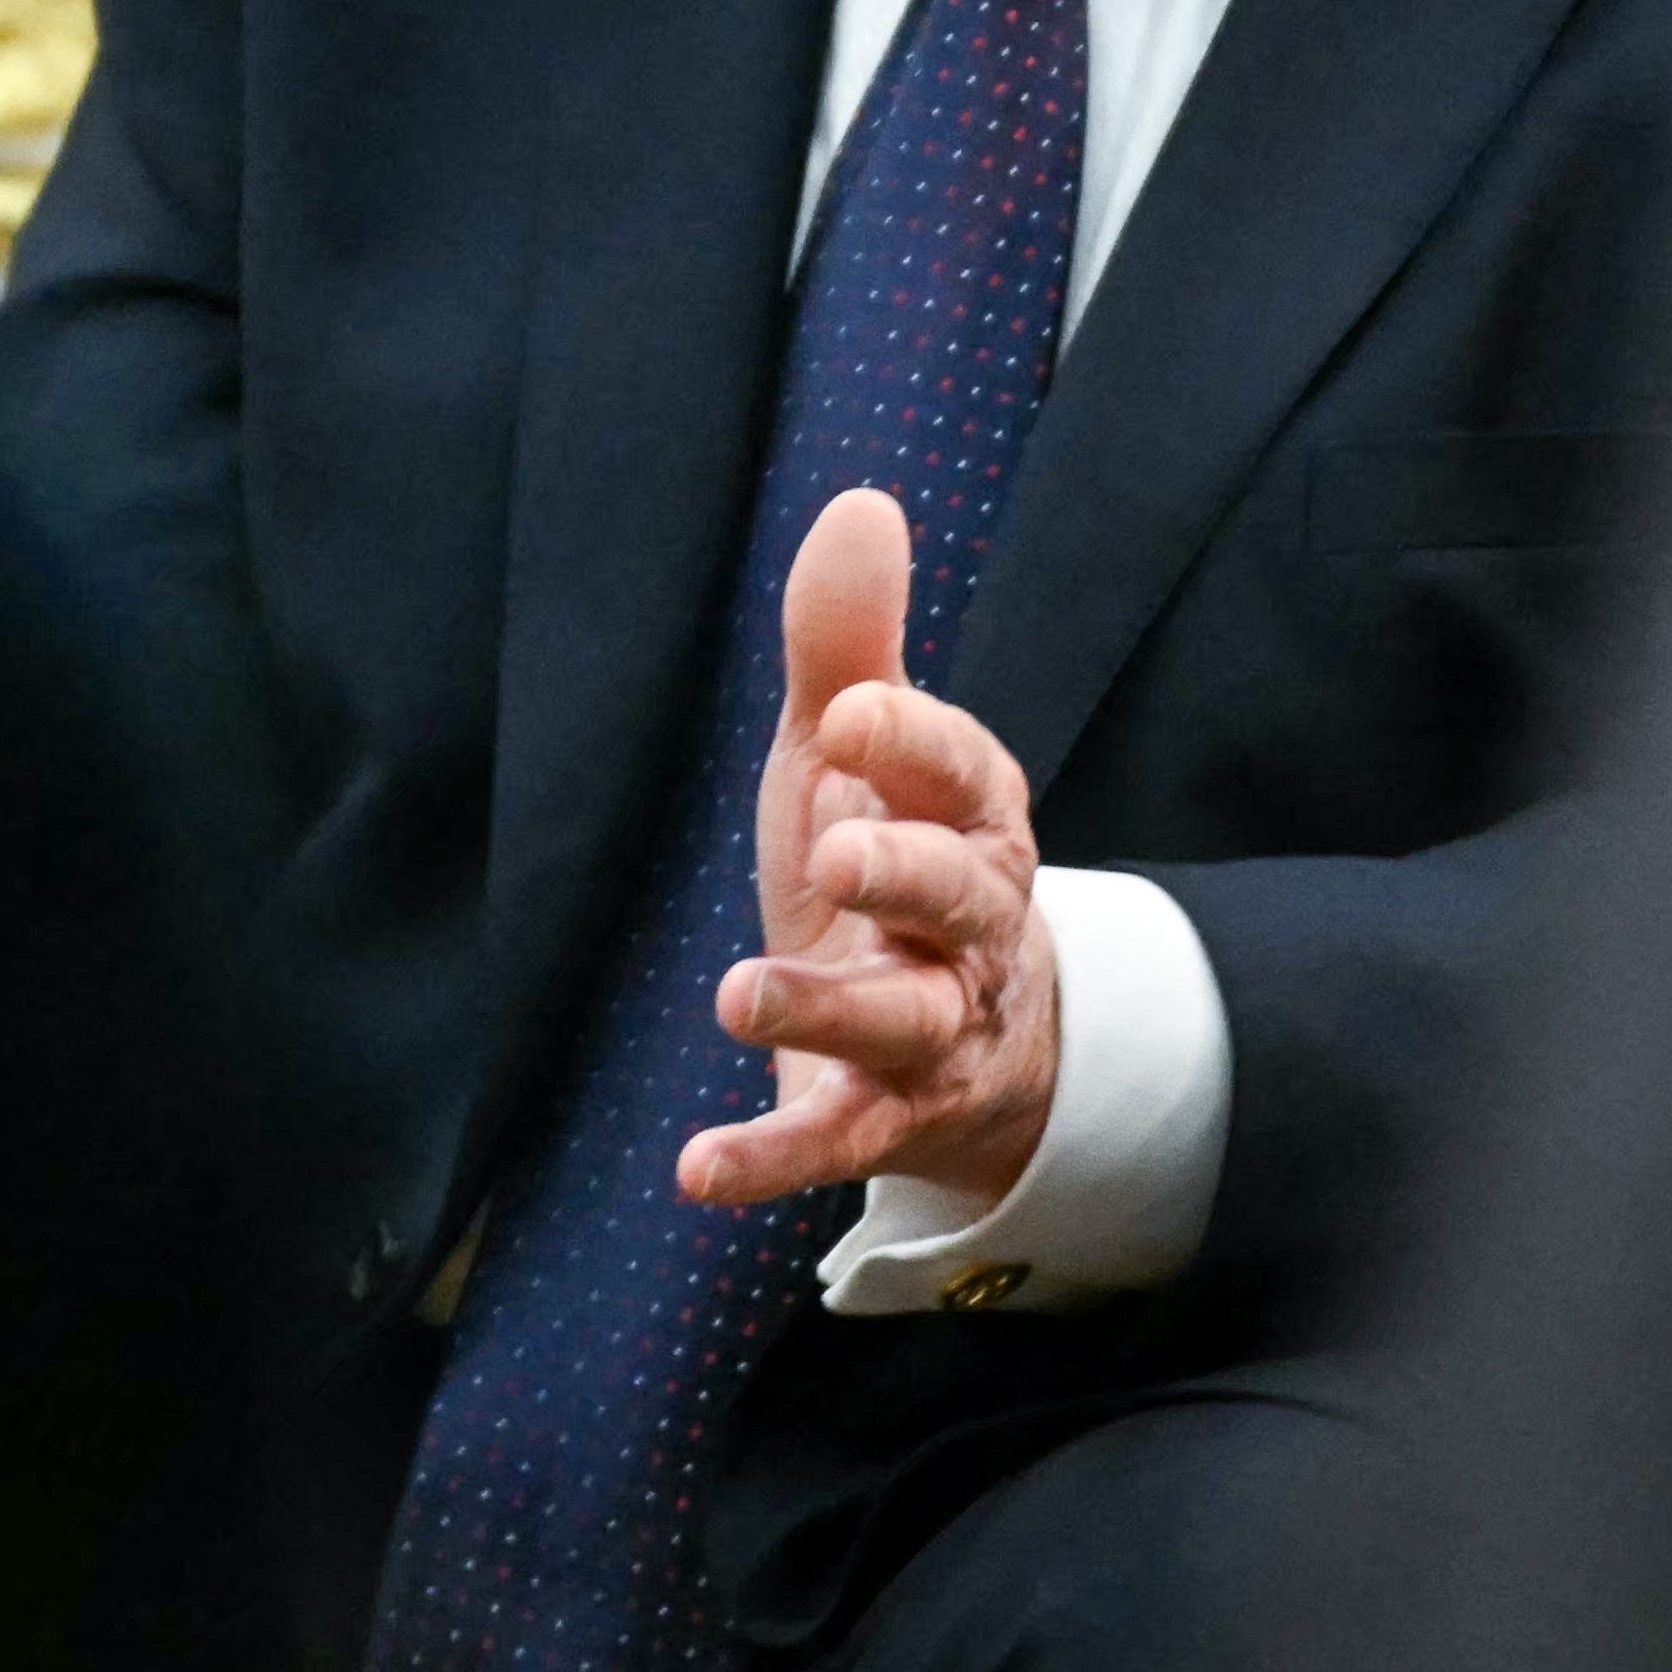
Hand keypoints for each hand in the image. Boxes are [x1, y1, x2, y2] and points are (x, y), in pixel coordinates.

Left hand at [675, 486, 1058, 1213]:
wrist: (976, 1040)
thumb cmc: (896, 861)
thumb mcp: (861, 757)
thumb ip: (850, 645)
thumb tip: (860, 502)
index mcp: (972, 818)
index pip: (960, 771)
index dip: (911, 742)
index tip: (850, 711)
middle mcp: (970, 923)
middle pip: (958, 897)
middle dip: (901, 871)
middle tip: (832, 851)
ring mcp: (935, 1028)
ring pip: (901, 1023)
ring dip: (825, 1007)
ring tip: (738, 993)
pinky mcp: (884, 1116)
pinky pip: (837, 1140)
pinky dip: (769, 1159)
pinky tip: (695, 1168)